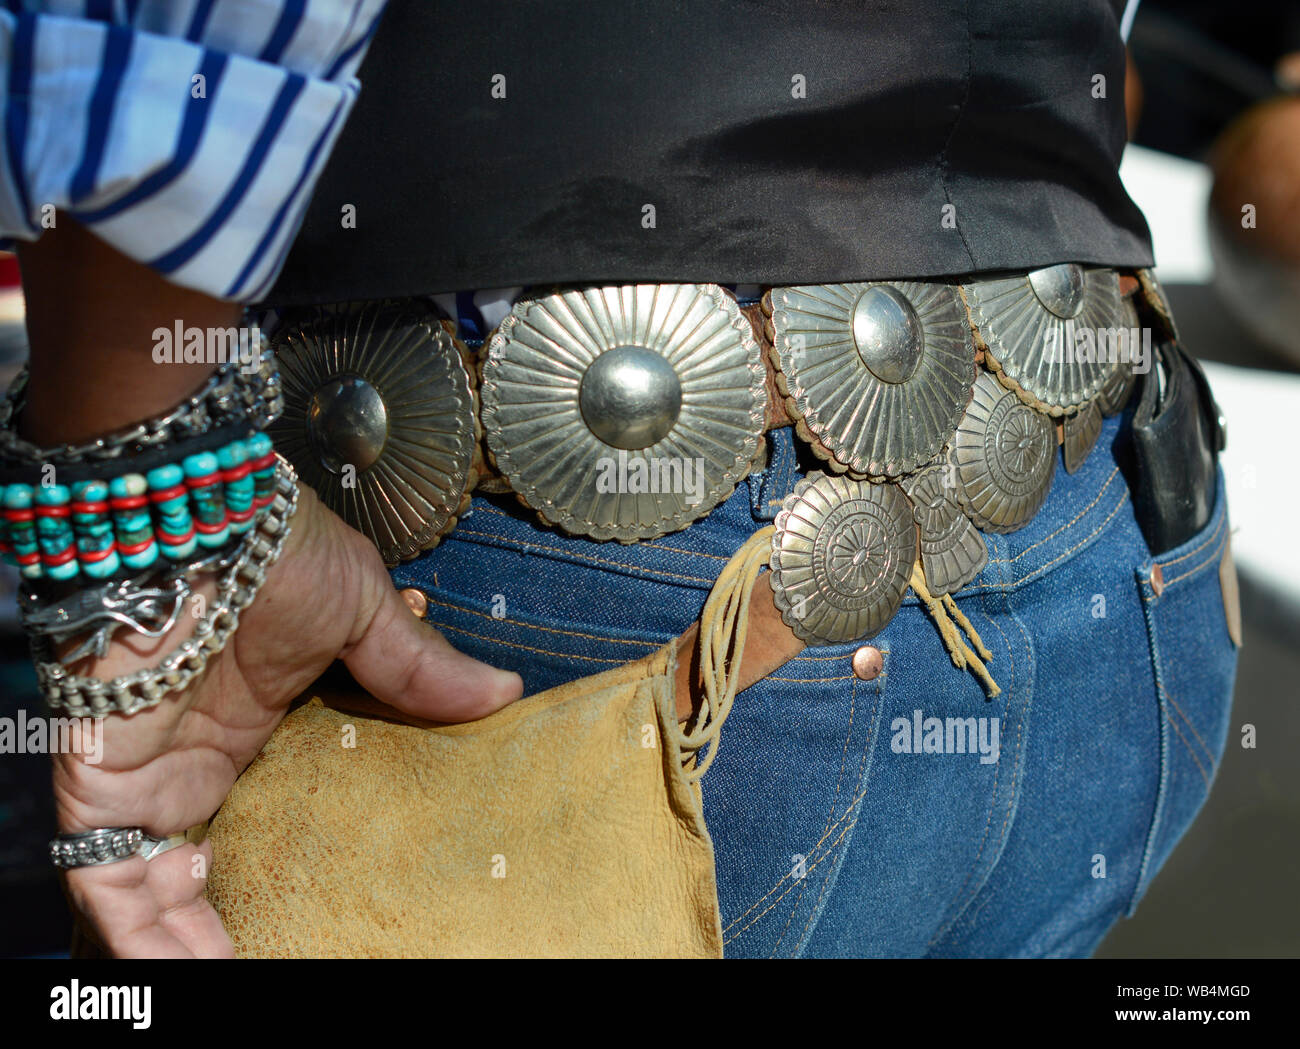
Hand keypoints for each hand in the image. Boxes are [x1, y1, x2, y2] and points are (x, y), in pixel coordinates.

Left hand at [51, 484, 522, 957]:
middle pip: (201, 871)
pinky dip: (143, 940)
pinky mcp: (103, 791)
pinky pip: (107, 886)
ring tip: (239, 981)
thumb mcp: (366, 613)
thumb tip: (501, 692)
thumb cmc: (270, 546)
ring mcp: (145, 783)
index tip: (331, 903)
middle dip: (232, 926)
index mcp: (250, 729)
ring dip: (186, 951)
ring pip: (149, 897)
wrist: (196, 518)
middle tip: (293, 957)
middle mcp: (193, 765)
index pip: (264, 817)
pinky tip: (192, 970)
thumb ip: (420, 667)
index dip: (287, 869)